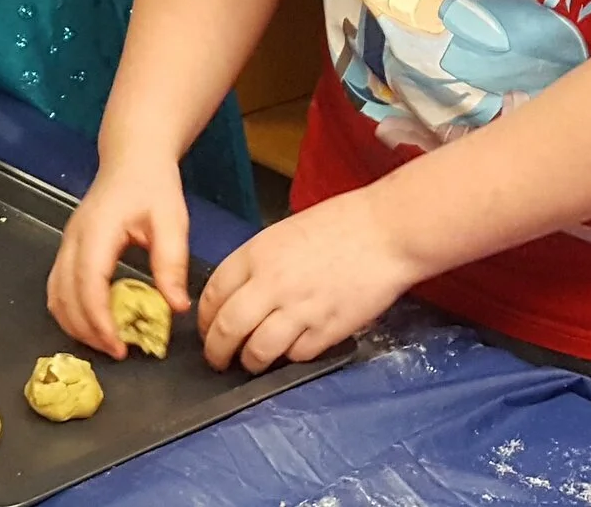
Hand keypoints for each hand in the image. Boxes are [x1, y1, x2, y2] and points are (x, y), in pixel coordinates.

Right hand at [47, 152, 191, 359]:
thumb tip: (175, 307)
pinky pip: (57, 287)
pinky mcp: (68, 248)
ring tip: (105, 342)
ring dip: (75, 325)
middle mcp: (74, 239)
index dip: (100, 321)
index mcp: (98, 232)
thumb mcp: (172, 222)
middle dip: (87, 331)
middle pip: (65, 296)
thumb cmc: (153, 187)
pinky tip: (92, 323)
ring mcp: (66, 243)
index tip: (120, 347)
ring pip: (55, 294)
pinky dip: (69, 311)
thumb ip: (171, 264)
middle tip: (117, 352)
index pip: (89, 284)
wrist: (132, 159)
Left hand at [195, 188, 417, 371]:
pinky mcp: (328, 329)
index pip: (213, 294)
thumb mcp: (283, 233)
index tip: (206, 329)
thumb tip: (241, 293)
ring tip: (251, 364)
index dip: (205, 318)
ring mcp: (300, 309)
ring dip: (250, 362)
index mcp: (256, 255)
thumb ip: (258, 263)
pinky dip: (290, 358)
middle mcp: (271, 284)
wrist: (385, 233)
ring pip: (259, 350)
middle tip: (217, 360)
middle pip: (228, 328)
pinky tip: (290, 352)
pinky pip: (298, 354)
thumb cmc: (339, 226)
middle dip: (216, 351)